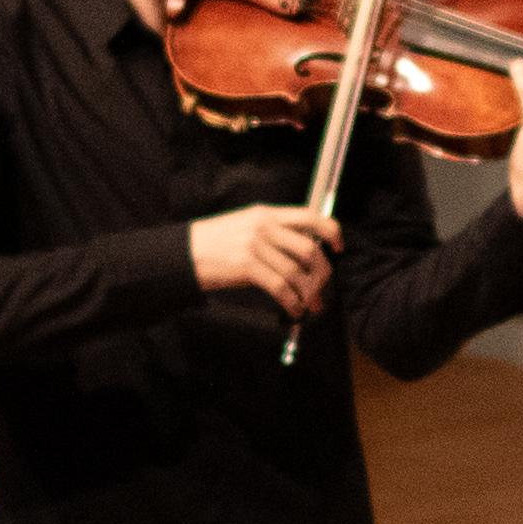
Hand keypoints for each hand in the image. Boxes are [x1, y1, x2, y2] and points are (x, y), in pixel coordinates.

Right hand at [190, 202, 338, 316]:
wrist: (183, 253)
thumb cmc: (215, 242)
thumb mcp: (245, 225)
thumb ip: (273, 231)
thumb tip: (304, 251)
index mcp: (266, 213)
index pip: (309, 216)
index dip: (331, 231)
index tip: (338, 248)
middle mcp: (263, 226)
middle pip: (308, 249)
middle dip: (321, 273)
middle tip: (322, 289)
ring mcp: (255, 245)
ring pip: (296, 272)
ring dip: (307, 293)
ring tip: (309, 305)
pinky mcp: (246, 265)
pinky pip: (280, 286)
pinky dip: (292, 302)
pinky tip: (294, 309)